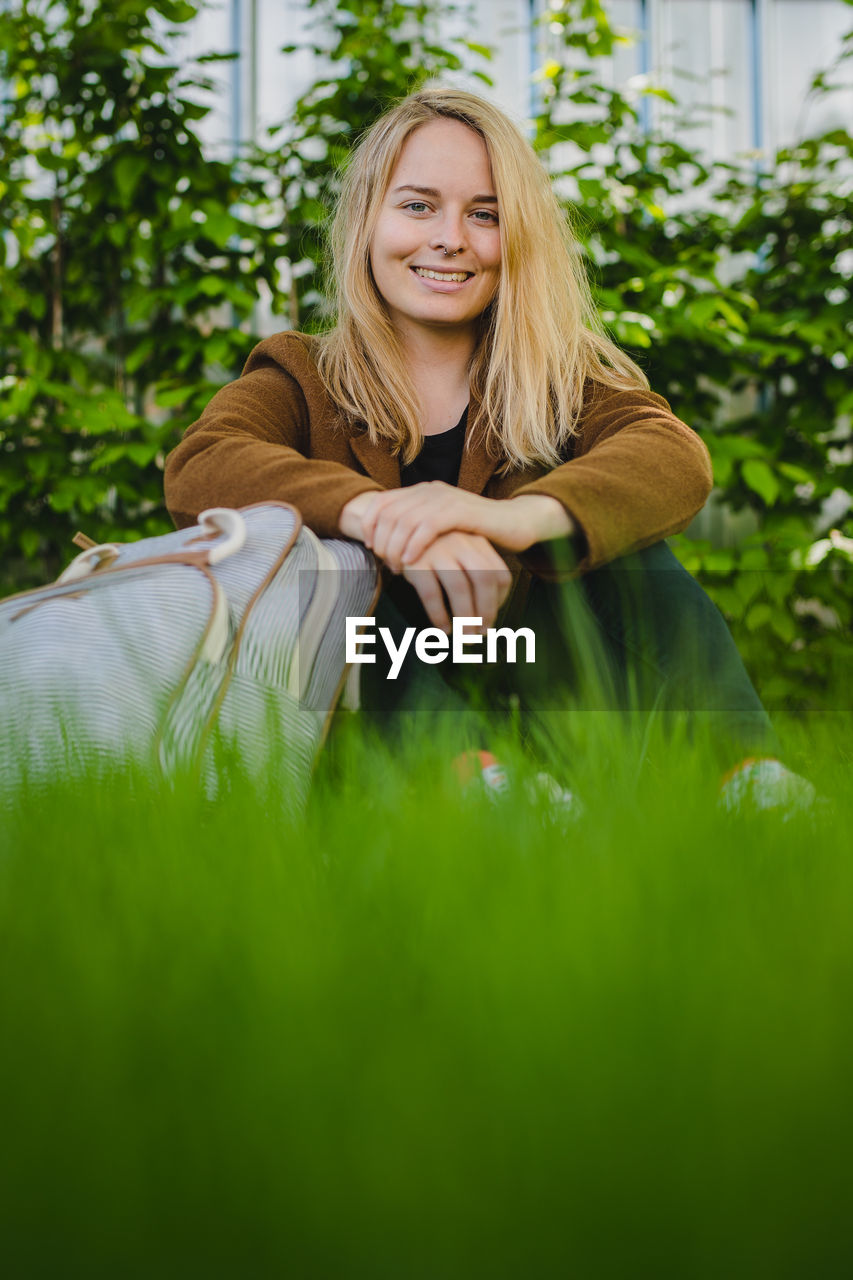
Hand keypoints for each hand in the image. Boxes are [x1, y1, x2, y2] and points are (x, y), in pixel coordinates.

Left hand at [344, 482, 573, 569]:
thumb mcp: (441, 528)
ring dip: (395, 545)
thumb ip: (418, 529)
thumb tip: (389, 547)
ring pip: (405, 520)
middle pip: (390, 512)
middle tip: (384, 563)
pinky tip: (409, 561)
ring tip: (396, 566)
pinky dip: (414, 544)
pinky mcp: (460, 510)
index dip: (371, 524)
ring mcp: (446, 498)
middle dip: (382, 540)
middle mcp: (431, 490)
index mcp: (423, 491)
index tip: (370, 547)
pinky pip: (428, 526)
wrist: (514, 523)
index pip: (383, 501)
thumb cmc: (476, 532)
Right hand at [400, 531, 512, 631]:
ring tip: (465, 637)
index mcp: (477, 542)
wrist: (394, 534)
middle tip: (481, 634)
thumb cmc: (432, 552)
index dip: (500, 601)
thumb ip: (474, 574)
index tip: (491, 618)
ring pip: (459, 588)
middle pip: (484, 580)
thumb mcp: (457, 553)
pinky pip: (431, 593)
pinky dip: (439, 615)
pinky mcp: (416, 562)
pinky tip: (443, 629)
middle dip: (486, 611)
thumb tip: (487, 617)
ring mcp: (438, 551)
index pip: (499, 574)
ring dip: (465, 617)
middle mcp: (461, 544)